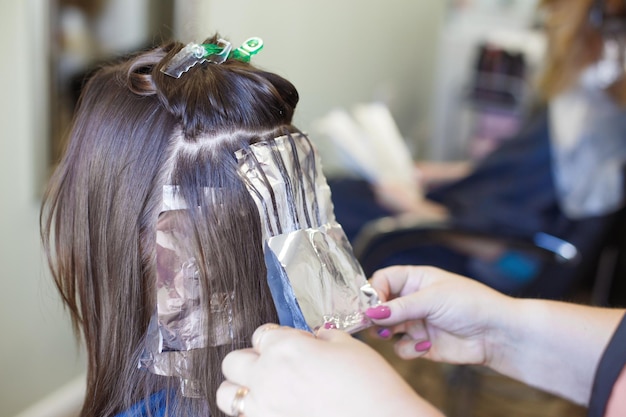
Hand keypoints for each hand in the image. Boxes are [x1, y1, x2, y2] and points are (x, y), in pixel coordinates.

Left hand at [216, 324, 443, 416]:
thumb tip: (313, 338)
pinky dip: (255, 412)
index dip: (277, 337)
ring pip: (226, 395)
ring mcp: (264, 409)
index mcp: (284, 348)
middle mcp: (266, 377)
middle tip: (272, 365)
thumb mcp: (349, 346)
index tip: (290, 344)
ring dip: (240, 389)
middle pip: (233, 361)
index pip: (261, 333)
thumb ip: (321, 337)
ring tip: (264, 390)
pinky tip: (277, 409)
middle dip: (250, 360)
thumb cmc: (371, 386)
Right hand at [366, 265, 513, 366]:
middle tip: (373, 324)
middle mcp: (413, 300)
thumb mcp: (432, 299)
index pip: (383, 280)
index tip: (371, 306)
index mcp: (416, 280)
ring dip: (387, 332)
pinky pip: (401, 348)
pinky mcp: (422, 344)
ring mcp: (416, 323)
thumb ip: (400, 307)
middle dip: (375, 316)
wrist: (498, 334)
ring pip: (386, 329)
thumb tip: (370, 312)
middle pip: (380, 306)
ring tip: (393, 333)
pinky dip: (408, 349)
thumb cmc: (471, 304)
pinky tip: (425, 345)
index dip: (373, 292)